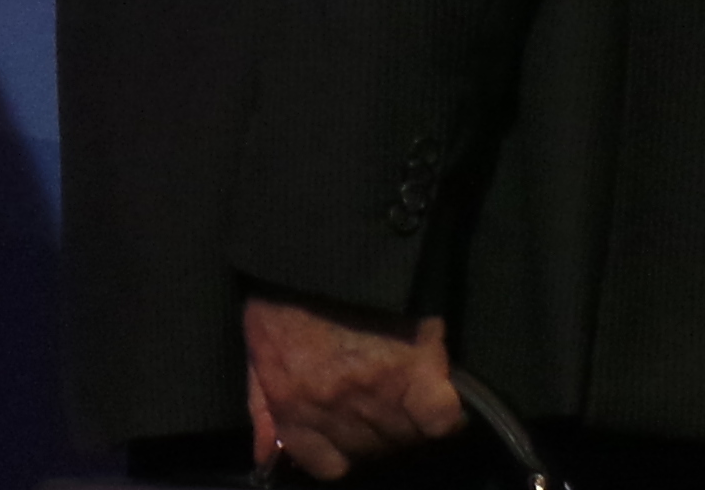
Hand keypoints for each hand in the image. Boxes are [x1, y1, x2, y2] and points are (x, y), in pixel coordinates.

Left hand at [244, 296, 459, 479]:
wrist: (325, 239)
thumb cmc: (286, 289)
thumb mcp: (258, 349)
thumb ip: (262, 407)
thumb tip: (268, 456)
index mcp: (292, 407)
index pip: (327, 465)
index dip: (347, 450)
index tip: (359, 429)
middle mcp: (332, 409)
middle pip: (373, 450)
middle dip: (382, 431)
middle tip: (390, 400)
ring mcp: (375, 394)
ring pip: (406, 438)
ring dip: (413, 421)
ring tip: (415, 393)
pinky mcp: (416, 371)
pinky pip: (440, 419)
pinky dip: (446, 415)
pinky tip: (441, 395)